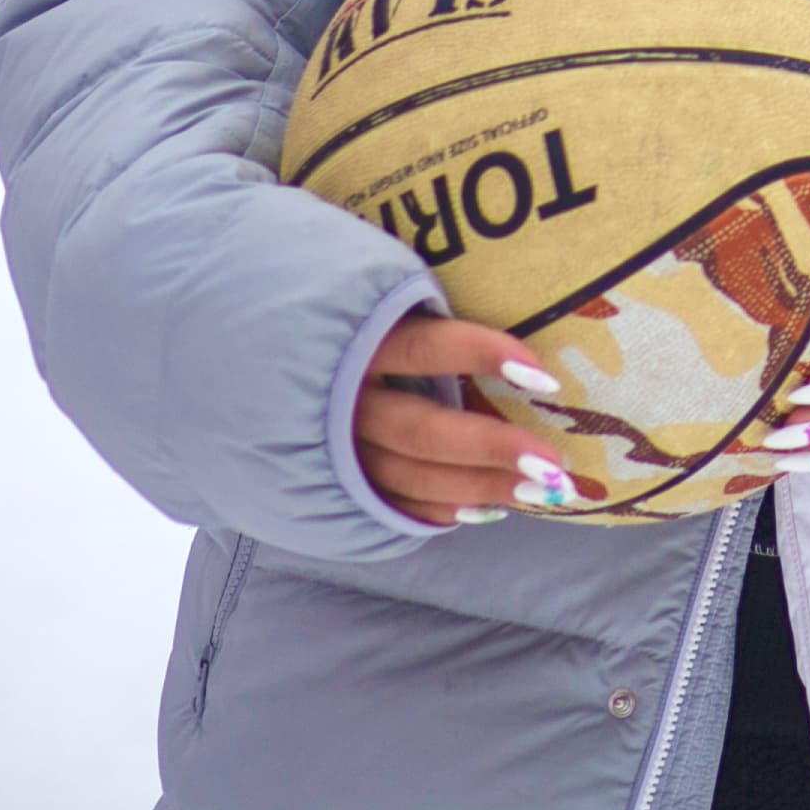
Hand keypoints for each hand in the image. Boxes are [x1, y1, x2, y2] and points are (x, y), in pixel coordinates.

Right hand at [351, 314, 573, 525]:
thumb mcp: (373, 299)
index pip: (427, 349)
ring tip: (542, 492)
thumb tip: (516, 307)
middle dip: (492, 448)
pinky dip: (441, 510)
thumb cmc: (343, 323)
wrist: (256, 369)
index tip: (545, 379)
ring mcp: (334, 449)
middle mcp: (343, 401)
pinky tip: (487, 510)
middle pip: (422, 431)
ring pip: (410, 477)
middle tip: (553, 464)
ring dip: (479, 487)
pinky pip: (391, 505)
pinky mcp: (334, 482)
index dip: (485, 357)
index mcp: (357, 344)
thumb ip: (428, 311)